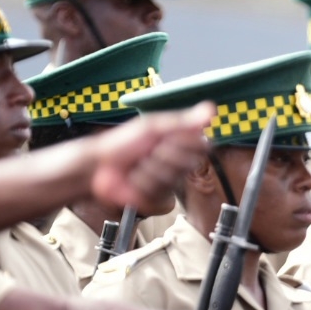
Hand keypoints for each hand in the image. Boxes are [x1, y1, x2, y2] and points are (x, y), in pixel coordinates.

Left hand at [88, 105, 214, 210]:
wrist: (99, 166)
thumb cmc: (123, 143)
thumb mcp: (153, 127)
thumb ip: (184, 122)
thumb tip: (211, 109)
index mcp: (182, 145)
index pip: (202, 146)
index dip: (182, 143)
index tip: (164, 139)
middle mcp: (180, 165)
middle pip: (187, 164)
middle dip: (161, 156)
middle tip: (146, 152)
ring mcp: (171, 183)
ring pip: (171, 178)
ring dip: (148, 170)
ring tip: (136, 167)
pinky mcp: (160, 200)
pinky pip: (160, 193)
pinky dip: (141, 185)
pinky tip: (133, 181)